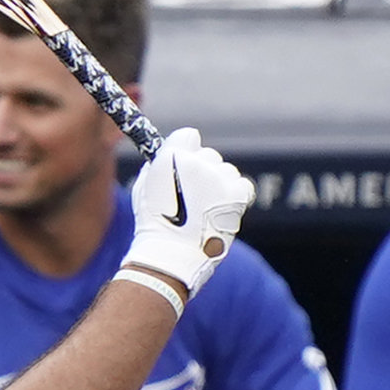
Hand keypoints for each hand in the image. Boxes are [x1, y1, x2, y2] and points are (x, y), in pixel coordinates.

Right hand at [115, 127, 253, 312]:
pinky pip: (242, 186)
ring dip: (219, 184)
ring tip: (206, 206)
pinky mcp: (236, 196)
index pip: (189, 136)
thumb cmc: (155, 223)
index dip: (185, 151)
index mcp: (172, 155)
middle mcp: (199, 162)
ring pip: (226, 170)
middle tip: (193, 194)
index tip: (182, 166)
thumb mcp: (146, 185)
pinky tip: (223, 207)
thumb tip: (171, 153)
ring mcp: (219, 179)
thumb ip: (160, 163)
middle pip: (209, 154)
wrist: (172, 253)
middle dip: (202, 169)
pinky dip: (236, 195)